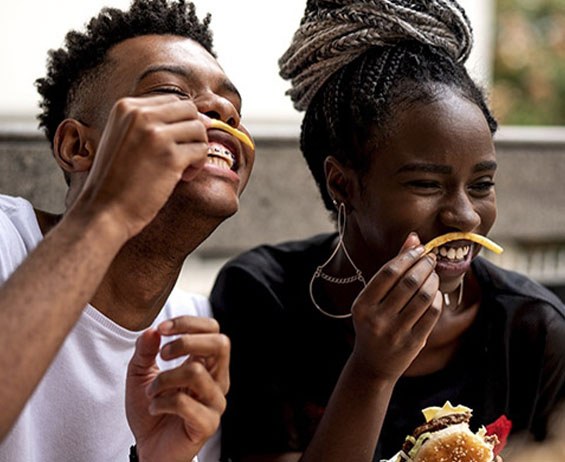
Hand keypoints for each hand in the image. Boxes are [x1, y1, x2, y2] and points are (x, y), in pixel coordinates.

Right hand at [77, 95, 210, 238]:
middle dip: (193, 132)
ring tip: (183, 167)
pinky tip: (182, 177)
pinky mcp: (170, 157)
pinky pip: (202, 150)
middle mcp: (141, 115)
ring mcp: (156, 135)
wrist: (103, 210)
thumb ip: (149, 123)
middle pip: (189, 110)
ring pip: (199, 129)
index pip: (172, 100)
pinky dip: (198, 164)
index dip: (181, 122)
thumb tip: (200, 117)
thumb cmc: (114, 180)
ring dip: (197, 148)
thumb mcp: (123, 137)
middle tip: (185, 154)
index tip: (176, 142)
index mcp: (126, 107)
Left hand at [126, 316, 229, 461]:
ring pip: (197, 372)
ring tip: (152, 392)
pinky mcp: (208, 424)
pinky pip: (184, 403)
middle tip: (162, 355)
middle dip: (186, 342)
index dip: (189, 323)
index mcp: (205, 363)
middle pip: (220, 344)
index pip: (213, 330)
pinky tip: (155, 408)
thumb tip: (153, 331)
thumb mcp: (140, 373)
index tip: (162, 329)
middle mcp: (216, 379)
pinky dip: (161, 402)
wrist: (148, 448)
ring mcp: (215, 402)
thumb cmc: (151, 408)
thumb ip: (145, 350)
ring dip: (164, 379)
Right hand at [350, 232, 441, 380]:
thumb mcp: (373, 298)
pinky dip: (437, 299)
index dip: (407, 256)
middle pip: (408, 283)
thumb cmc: (372, 323)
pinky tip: (436, 292)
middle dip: (424, 265)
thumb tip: (413, 237)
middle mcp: (376, 319)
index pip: (389, 272)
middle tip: (431, 258)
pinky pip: (432, 314)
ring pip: (423, 297)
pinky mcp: (412, 343)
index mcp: (362, 305)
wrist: (372, 364)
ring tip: (434, 274)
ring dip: (433, 280)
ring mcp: (395, 333)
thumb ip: (392, 268)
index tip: (419, 248)